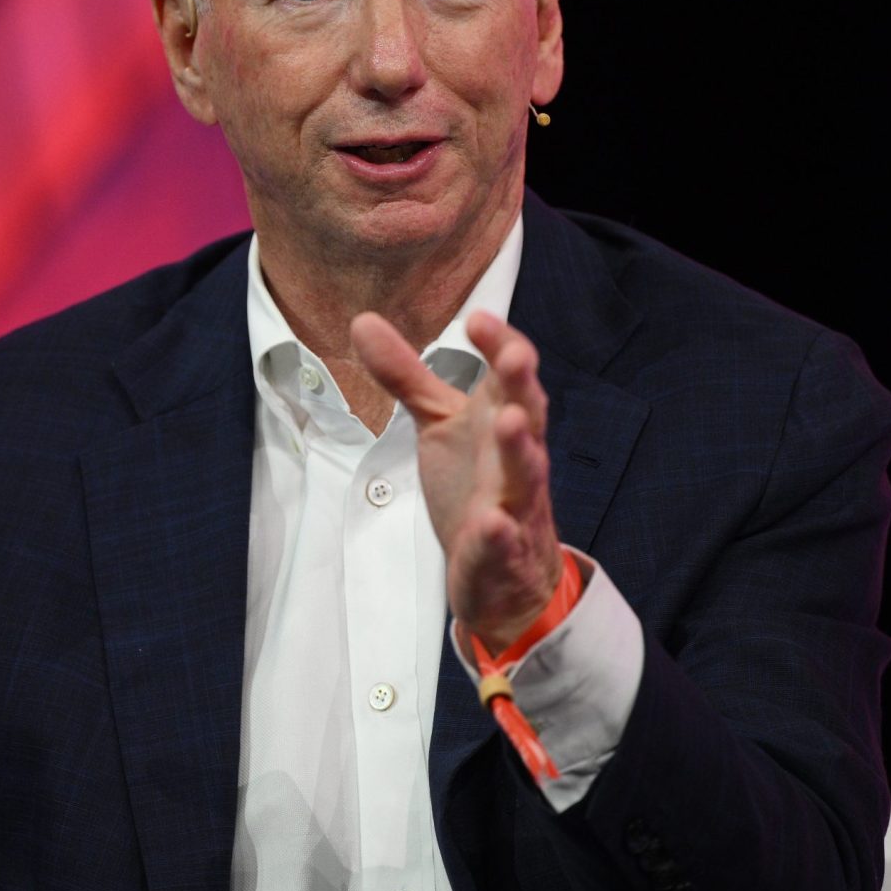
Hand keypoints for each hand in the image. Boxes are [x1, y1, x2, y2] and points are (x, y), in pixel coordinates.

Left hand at [350, 310, 561, 650]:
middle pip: (527, 418)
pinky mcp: (502, 553)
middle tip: (514, 358)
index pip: (509, 377)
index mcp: (501, 421)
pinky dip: (500, 534)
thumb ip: (407, 375)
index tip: (477, 319)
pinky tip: (492, 524)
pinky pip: (505, 542)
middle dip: (522, 387)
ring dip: (519, 450)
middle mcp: (515, 459)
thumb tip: (362, 321)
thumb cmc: (474, 484)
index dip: (500, 346)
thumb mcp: (437, 424)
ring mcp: (515, 507)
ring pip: (525, 476)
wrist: (503, 572)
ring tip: (508, 422)